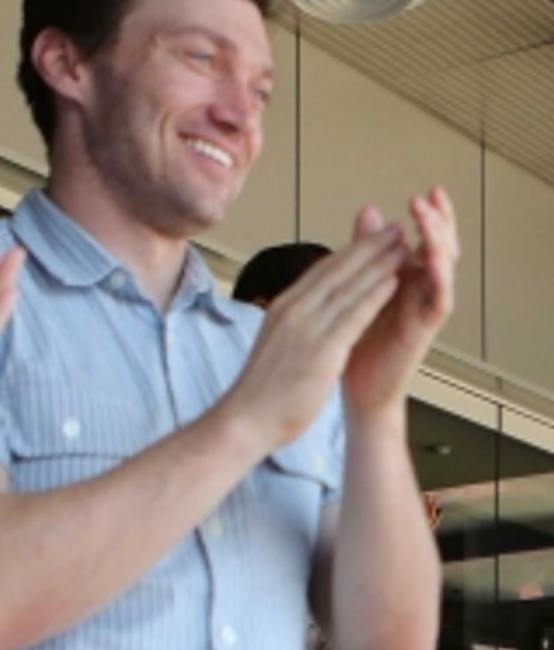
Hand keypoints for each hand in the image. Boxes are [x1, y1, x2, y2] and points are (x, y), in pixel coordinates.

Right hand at [223, 226, 406, 452]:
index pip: (321, 270)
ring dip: (380, 262)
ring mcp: (307, 328)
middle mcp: (294, 309)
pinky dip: (375, 294)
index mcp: (283, 308)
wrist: (244, 421)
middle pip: (338, 269)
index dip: (351, 251)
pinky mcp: (321, 349)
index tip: (371, 239)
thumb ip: (295, 326)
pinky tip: (394, 280)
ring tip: (404, 246)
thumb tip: (307, 317)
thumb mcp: (276, 345)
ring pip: (349, 285)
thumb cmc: (260, 393)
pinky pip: (354, 314)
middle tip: (395, 229)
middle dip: (369, 246)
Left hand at [342, 188, 457, 414]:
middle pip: (440, 246)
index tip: (423, 189)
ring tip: (428, 217)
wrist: (355, 388)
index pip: (424, 238)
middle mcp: (420, 289)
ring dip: (437, 239)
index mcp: (405, 277)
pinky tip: (429, 258)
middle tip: (428, 196)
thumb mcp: (356, 288)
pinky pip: (438, 297)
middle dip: (436, 220)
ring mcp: (424, 307)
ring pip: (443, 266)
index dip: (428, 215)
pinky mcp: (424, 327)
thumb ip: (365, 250)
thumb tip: (369, 210)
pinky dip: (437, 277)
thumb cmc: (355, 342)